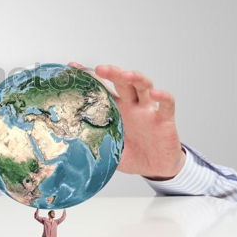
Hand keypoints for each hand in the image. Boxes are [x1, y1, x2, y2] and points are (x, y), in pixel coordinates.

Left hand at [68, 62, 185, 179]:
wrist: (155, 169)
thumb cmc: (133, 155)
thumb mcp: (108, 149)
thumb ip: (93, 144)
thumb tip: (69, 145)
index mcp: (116, 110)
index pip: (102, 88)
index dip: (89, 77)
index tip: (73, 67)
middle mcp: (131, 106)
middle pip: (122, 82)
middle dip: (112, 72)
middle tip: (99, 69)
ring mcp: (148, 110)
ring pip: (143, 87)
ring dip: (136, 78)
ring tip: (126, 75)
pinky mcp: (164, 119)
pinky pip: (167, 104)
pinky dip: (163, 96)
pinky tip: (156, 94)